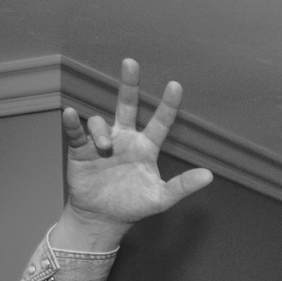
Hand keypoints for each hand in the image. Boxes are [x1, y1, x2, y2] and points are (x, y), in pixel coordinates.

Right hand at [59, 59, 212, 245]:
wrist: (104, 218)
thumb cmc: (135, 206)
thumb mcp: (162, 198)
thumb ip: (183, 186)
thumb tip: (209, 175)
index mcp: (146, 148)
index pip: (160, 123)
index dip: (168, 105)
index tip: (176, 85)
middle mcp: (125, 140)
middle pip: (127, 106)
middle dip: (129, 85)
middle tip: (131, 62)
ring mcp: (102, 143)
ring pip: (101, 122)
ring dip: (101, 131)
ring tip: (103, 148)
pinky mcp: (81, 150)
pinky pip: (76, 132)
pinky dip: (73, 123)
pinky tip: (71, 114)